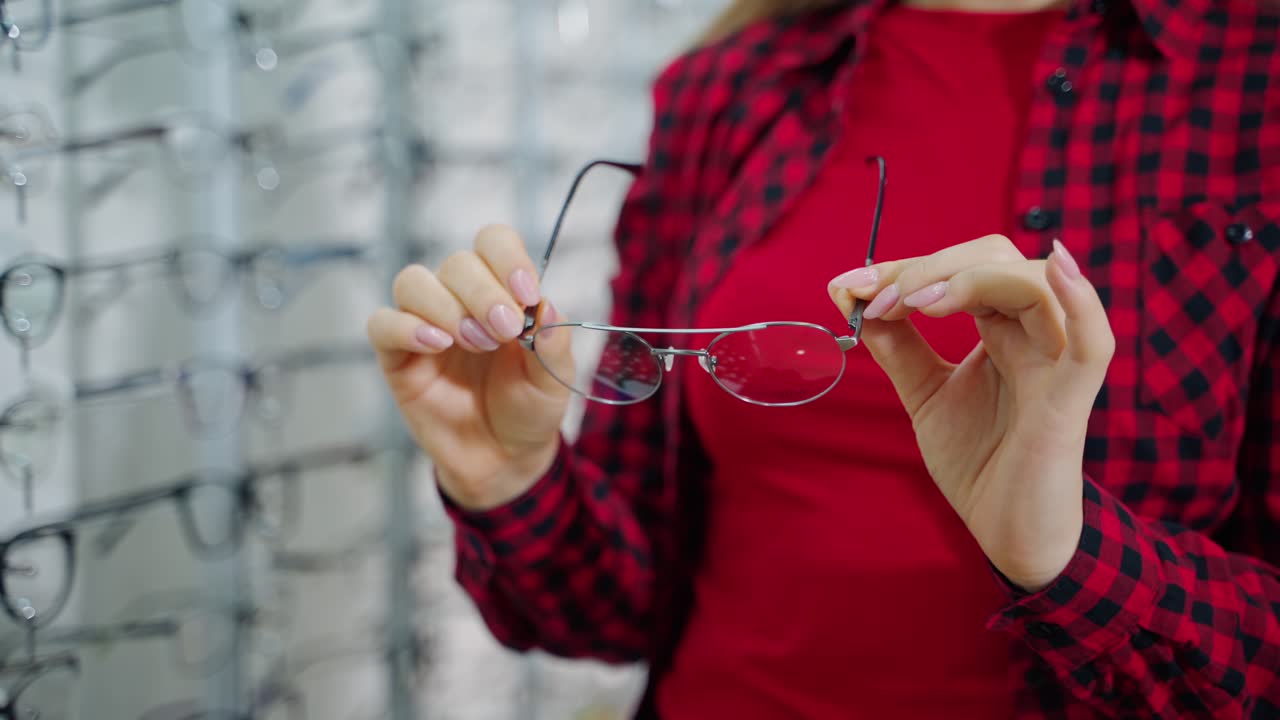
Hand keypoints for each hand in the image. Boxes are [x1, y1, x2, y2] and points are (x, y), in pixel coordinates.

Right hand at [367, 225, 574, 510]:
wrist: (503, 460)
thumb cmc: (528, 410)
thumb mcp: (554, 381)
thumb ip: (554, 345)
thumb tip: (547, 307)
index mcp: (502, 292)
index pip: (493, 243)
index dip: (507, 257)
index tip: (526, 293)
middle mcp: (460, 300)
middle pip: (456, 263)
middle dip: (482, 292)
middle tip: (503, 331)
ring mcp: (425, 325)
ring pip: (414, 282)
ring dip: (445, 306)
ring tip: (473, 342)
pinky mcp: (397, 357)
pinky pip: (382, 324)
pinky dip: (406, 327)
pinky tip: (436, 346)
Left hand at [828, 235, 1114, 590]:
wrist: (1008, 532)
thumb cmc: (979, 462)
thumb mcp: (925, 395)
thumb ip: (899, 349)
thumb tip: (856, 301)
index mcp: (1001, 328)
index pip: (961, 267)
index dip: (905, 267)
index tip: (848, 287)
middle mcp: (1033, 334)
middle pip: (994, 259)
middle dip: (928, 267)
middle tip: (876, 298)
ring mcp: (1055, 363)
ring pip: (1031, 284)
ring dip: (967, 280)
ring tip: (915, 305)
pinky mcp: (1069, 402)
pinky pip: (1092, 343)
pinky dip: (1082, 301)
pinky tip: (1059, 266)